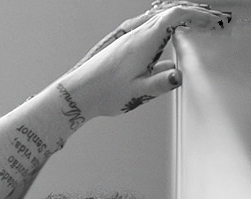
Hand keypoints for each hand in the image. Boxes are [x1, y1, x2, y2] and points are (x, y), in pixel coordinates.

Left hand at [67, 3, 231, 116]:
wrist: (79, 93)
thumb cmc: (104, 93)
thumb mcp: (137, 93)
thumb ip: (160, 84)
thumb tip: (179, 75)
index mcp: (144, 41)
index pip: (176, 17)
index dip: (197, 16)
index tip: (211, 22)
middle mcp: (138, 34)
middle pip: (170, 12)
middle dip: (192, 14)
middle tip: (210, 21)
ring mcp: (130, 37)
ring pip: (160, 18)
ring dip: (179, 17)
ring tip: (195, 24)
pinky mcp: (125, 44)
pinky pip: (150, 26)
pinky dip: (166, 25)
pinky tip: (168, 34)